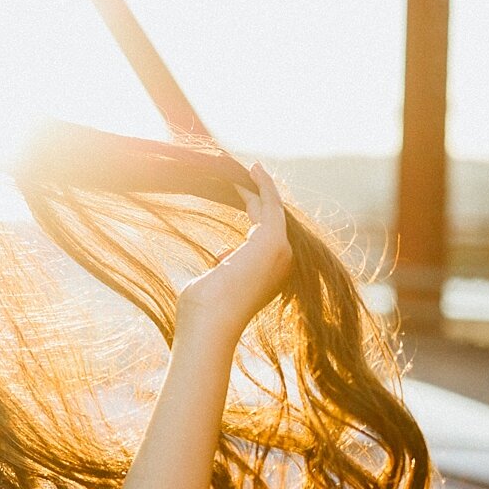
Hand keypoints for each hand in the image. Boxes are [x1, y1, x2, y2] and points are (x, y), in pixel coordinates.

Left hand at [175, 162, 292, 349]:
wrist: (210, 320)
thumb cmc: (205, 308)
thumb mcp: (218, 281)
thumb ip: (228, 266)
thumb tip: (225, 253)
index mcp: (271, 274)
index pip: (263, 233)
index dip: (252, 210)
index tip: (239, 193)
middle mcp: (283, 263)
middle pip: (268, 218)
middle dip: (254, 195)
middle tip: (240, 174)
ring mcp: (280, 251)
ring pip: (270, 208)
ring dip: (256, 186)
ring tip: (242, 168)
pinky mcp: (272, 239)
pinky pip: (270, 202)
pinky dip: (263, 183)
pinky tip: (252, 168)